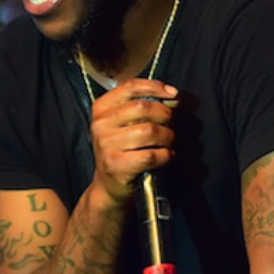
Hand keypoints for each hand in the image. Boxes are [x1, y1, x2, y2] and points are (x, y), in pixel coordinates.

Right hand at [89, 78, 178, 205]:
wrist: (108, 186)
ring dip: (167, 136)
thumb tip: (172, 95)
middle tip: (171, 125)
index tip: (173, 93)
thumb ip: (141, 106)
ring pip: (150, 131)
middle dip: (165, 115)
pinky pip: (151, 155)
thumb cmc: (121, 150)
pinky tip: (166, 156)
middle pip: (143, 107)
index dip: (155, 87)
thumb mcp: (122, 124)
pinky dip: (165, 155)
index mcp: (100, 109)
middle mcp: (100, 124)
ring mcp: (106, 145)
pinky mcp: (117, 165)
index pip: (130, 87)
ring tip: (168, 142)